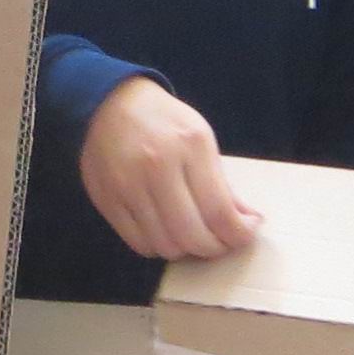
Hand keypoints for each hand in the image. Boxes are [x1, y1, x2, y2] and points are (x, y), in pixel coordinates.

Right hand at [80, 78, 264, 261]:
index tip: (245, 233)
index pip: (219, 211)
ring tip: (193, 236)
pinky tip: (166, 233)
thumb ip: (222, 184)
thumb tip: (247, 223)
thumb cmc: (164, 122)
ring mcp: (127, 186)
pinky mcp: (106, 200)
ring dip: (186, 250)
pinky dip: (158, 246)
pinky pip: (138, 243)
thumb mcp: (202, 139)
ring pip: (165, 246)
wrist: (110, 104)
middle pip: (192, 236)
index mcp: (189, 145)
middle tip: (222, 242)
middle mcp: (156, 166)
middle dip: (215, 248)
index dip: (239, 234)